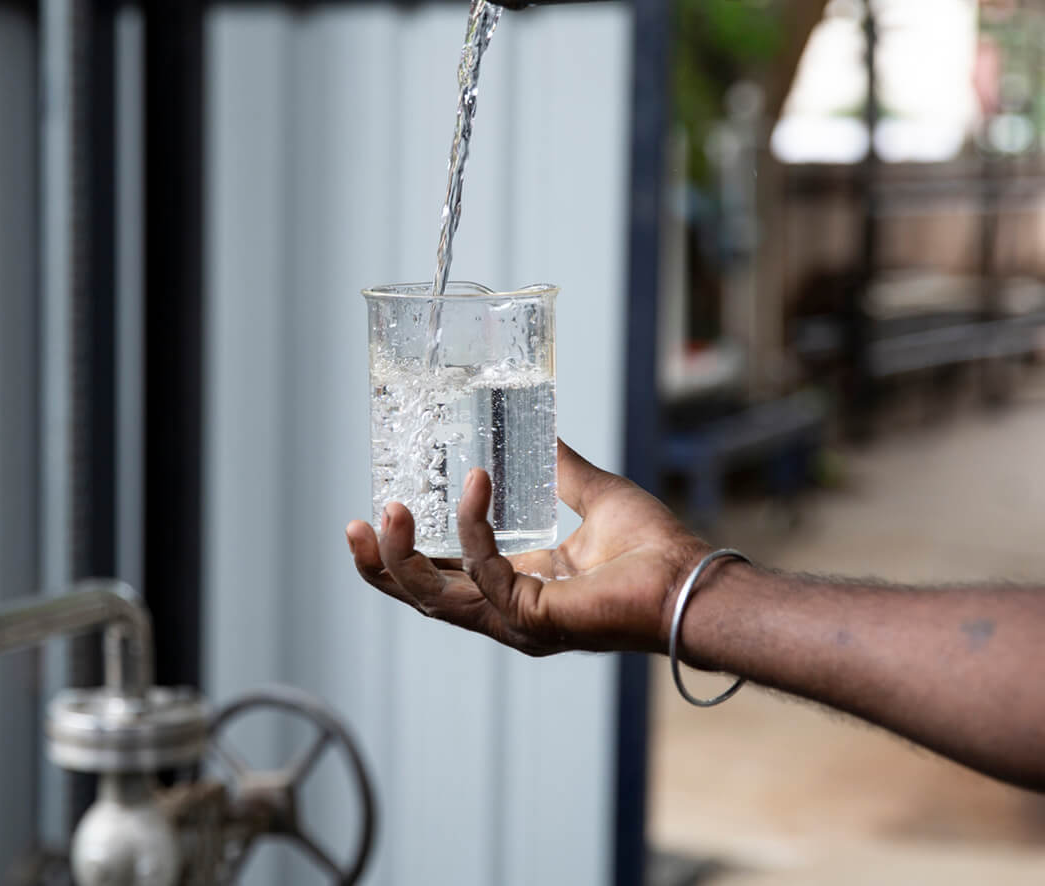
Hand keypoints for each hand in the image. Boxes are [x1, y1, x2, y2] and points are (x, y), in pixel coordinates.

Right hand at [346, 440, 713, 655]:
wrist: (689, 578)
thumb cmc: (653, 548)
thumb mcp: (591, 493)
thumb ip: (558, 465)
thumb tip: (537, 425)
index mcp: (517, 585)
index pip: (443, 577)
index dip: (404, 552)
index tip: (377, 510)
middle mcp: (509, 609)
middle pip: (422, 598)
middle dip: (381, 565)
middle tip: (355, 524)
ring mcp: (517, 620)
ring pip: (435, 597)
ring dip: (404, 555)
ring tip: (387, 510)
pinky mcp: (532, 617)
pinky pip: (484, 572)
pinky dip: (473, 527)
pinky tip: (477, 484)